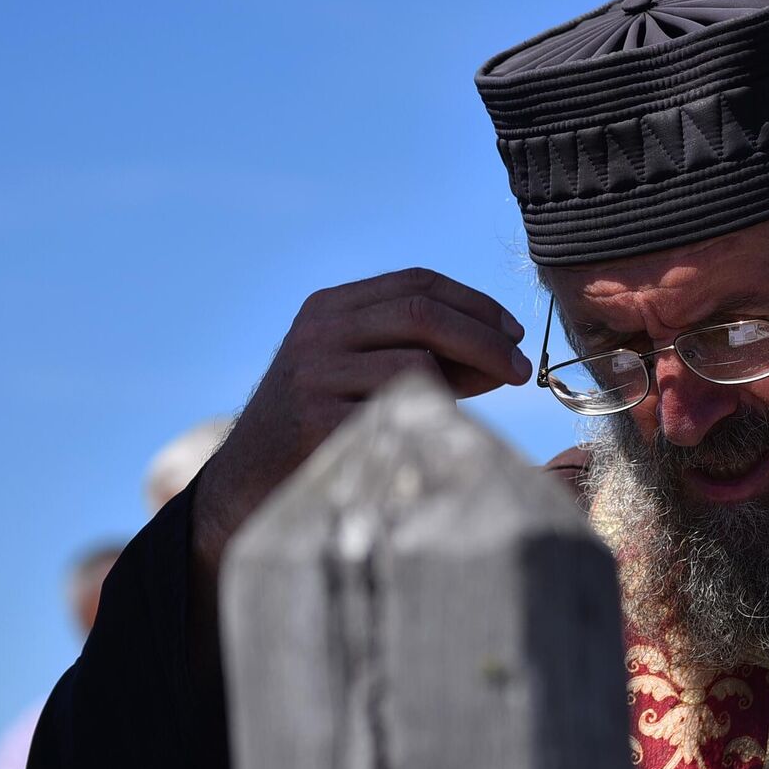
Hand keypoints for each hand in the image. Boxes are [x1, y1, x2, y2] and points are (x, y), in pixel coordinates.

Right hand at [192, 270, 530, 577]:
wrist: (247, 485)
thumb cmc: (320, 430)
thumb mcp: (363, 376)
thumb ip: (427, 358)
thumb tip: (505, 358)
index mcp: (328, 308)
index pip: (415, 282)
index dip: (475, 303)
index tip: (514, 332)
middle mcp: (318, 332)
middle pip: (421, 313)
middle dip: (483, 340)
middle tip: (521, 371)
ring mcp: (314, 374)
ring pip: (415, 361)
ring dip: (467, 381)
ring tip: (489, 403)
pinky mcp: (318, 421)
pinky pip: (398, 411)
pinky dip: (435, 418)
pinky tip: (453, 433)